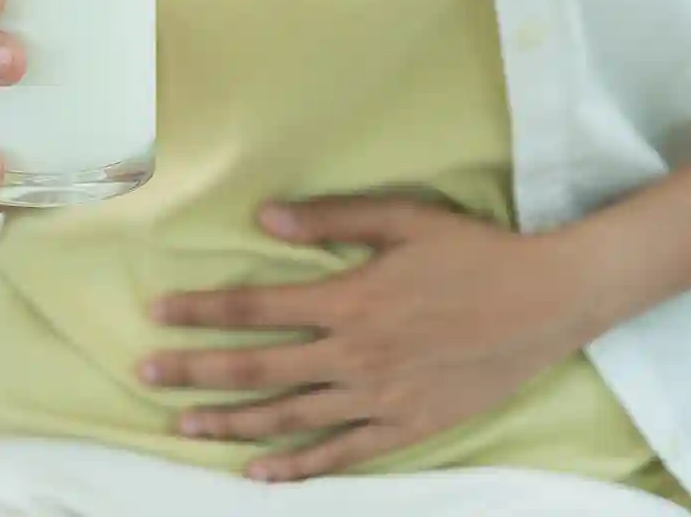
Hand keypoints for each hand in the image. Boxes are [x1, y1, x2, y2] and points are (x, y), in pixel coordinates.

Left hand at [142, 199, 599, 482]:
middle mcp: (354, 354)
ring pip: (288, 417)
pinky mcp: (406, 426)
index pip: (256, 307)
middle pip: (257, 368)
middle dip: (195, 370)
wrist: (547, 301)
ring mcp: (379, 396)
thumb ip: (333, 219)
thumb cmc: (476, 253)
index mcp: (350, 299)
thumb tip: (267, 217)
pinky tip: (259, 473)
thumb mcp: (405, 219)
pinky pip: (340, 454)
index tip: (158, 313)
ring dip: (230, 421)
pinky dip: (297, 467)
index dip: (202, 312)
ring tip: (183, 423)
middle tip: (144, 373)